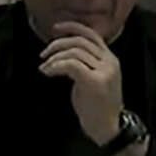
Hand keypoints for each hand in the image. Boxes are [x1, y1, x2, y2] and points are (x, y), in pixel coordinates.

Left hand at [39, 21, 122, 145]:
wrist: (108, 128)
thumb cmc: (97, 106)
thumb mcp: (94, 79)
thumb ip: (85, 64)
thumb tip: (62, 52)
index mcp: (110, 59)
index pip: (91, 34)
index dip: (72, 27)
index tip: (55, 29)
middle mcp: (110, 62)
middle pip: (80, 41)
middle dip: (58, 44)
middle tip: (44, 54)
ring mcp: (104, 71)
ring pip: (74, 52)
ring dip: (54, 57)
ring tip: (45, 67)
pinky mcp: (94, 81)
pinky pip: (71, 64)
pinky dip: (56, 66)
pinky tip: (48, 72)